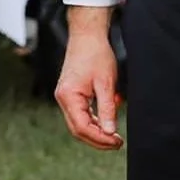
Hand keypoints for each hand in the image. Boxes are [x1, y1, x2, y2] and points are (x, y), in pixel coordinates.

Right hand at [53, 13, 124, 150]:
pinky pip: (80, 114)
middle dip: (98, 139)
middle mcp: (63, 98)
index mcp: (69, 96)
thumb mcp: (106, 83)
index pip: (82, 127)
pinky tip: (106, 121)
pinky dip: (93, 121)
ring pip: (78, 123)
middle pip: (77, 129)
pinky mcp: (70, 93)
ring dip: (96, 131)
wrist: (87, 36)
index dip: (100, 139)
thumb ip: (107, 109)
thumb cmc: (96, 55)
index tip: (117, 142)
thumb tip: (110, 132)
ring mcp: (65, 96)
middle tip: (117, 143)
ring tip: (114, 136)